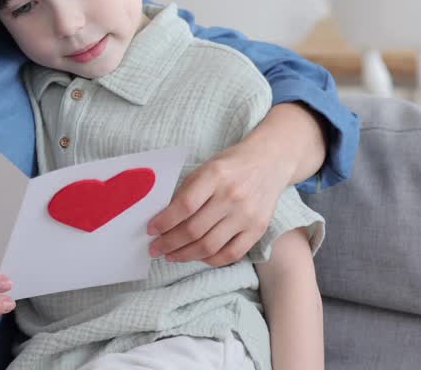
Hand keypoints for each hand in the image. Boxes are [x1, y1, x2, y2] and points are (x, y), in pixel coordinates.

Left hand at [146, 133, 292, 266]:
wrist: (270, 161)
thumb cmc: (232, 165)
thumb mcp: (206, 168)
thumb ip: (187, 191)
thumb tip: (163, 219)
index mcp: (216, 175)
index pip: (184, 206)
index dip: (164, 221)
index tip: (150, 230)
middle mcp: (232, 196)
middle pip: (194, 230)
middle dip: (169, 243)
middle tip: (155, 248)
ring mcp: (247, 215)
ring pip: (210, 246)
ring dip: (185, 255)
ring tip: (171, 255)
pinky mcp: (258, 229)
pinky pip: (231, 254)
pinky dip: (210, 260)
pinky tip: (197, 256)